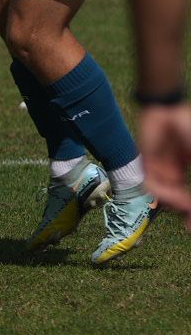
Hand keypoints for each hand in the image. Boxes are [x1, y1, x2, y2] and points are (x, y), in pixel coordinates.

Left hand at [139, 102, 190, 224]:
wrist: (168, 110)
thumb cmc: (187, 130)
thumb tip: (190, 208)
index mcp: (185, 171)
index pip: (187, 198)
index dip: (190, 210)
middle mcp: (173, 173)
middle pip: (177, 201)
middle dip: (185, 211)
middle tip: (189, 224)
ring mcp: (160, 169)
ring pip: (165, 196)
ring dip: (176, 204)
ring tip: (186, 206)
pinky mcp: (147, 164)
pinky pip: (153, 185)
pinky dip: (165, 193)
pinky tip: (175, 195)